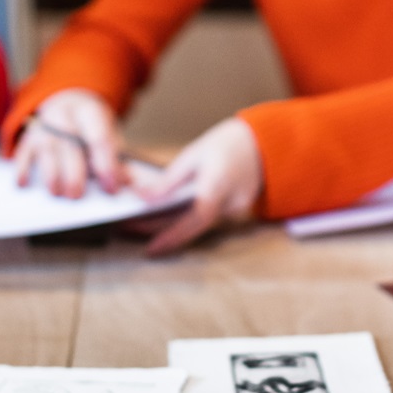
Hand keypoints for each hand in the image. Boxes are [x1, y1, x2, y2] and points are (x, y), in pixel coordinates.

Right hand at [12, 89, 126, 197]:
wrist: (66, 104)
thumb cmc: (90, 127)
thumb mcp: (108, 134)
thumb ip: (116, 157)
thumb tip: (128, 181)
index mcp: (89, 112)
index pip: (99, 139)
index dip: (106, 165)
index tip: (112, 188)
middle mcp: (64, 116)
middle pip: (69, 145)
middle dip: (73, 173)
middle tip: (77, 195)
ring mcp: (43, 126)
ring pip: (45, 150)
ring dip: (50, 174)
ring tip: (58, 193)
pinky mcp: (27, 137)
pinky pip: (22, 153)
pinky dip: (22, 169)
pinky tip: (25, 184)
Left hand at [139, 118, 262, 255]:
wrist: (265, 143)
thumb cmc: (229, 143)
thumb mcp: (193, 155)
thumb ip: (169, 181)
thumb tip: (143, 198)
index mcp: (220, 186)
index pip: (195, 220)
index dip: (172, 237)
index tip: (150, 249)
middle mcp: (231, 205)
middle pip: (191, 226)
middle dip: (159, 230)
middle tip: (127, 227)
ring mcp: (236, 211)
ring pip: (197, 225)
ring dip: (169, 225)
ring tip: (138, 221)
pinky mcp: (234, 212)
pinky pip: (205, 220)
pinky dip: (184, 219)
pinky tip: (162, 216)